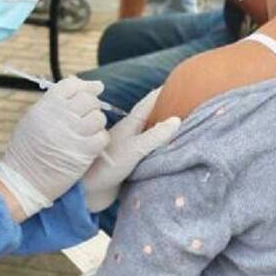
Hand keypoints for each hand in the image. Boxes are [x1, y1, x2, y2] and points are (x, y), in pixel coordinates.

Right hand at [0, 77, 108, 218]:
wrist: (23, 180)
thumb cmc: (27, 149)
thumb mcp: (33, 118)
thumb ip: (55, 103)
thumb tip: (86, 85)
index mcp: (46, 105)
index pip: (71, 85)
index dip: (83, 87)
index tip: (91, 92)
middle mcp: (60, 116)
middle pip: (88, 99)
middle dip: (91, 106)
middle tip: (85, 117)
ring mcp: (73, 134)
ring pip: (99, 117)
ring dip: (96, 124)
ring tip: (86, 132)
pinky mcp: (84, 152)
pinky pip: (102, 137)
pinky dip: (98, 140)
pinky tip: (89, 146)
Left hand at [82, 90, 180, 212]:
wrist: (89, 192)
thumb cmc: (107, 166)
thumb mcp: (134, 149)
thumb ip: (155, 136)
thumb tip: (177, 120)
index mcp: (130, 125)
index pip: (149, 104)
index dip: (163, 93)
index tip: (178, 84)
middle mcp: (131, 134)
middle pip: (152, 118)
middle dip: (167, 111)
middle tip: (187, 104)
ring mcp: (130, 148)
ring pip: (151, 134)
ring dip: (164, 129)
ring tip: (184, 125)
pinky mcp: (130, 163)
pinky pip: (149, 150)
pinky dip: (160, 147)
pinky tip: (170, 149)